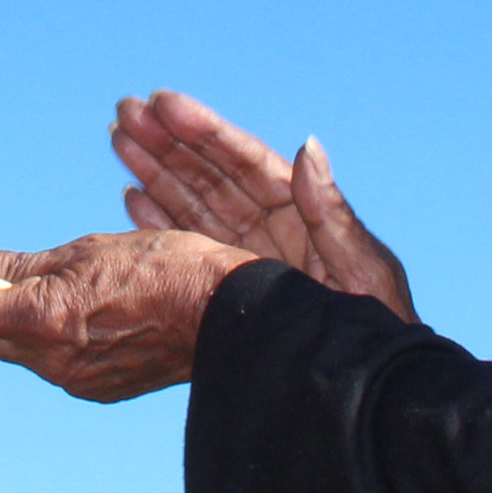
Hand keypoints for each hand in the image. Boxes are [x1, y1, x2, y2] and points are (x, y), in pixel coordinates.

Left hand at [0, 231, 258, 401]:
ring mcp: (72, 381)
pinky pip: (46, 361)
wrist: (234, 320)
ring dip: (0, 316)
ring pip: (10, 348)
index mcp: (44, 320)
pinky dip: (37, 334)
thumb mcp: (85, 252)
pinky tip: (62, 310)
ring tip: (18, 281)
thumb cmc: (166, 269)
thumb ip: (14, 265)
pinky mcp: (94, 389)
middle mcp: (51, 361)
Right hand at [111, 91, 416, 322]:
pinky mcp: (225, 288)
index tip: (164, 104)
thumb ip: (331, 214)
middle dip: (167, 142)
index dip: (203, 132)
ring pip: (191, 202)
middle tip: (125, 111)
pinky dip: (158, 219)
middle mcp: (270, 229)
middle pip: (209, 175)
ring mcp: (244, 257)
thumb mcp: (361, 271)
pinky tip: (130, 195)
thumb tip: (306, 147)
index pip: (245, 163)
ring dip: (154, 170)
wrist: (365, 388)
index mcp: (302, 217)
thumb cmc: (375, 332)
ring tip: (117, 137)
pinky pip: (186, 244)